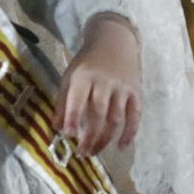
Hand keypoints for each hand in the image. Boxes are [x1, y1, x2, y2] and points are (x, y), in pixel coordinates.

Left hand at [57, 15, 141, 156]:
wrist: (115, 40)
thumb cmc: (88, 61)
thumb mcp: (70, 76)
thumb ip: (63, 101)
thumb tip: (57, 128)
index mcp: (84, 77)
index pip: (78, 100)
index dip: (72, 118)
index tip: (68, 135)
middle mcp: (104, 82)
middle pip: (99, 114)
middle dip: (90, 136)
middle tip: (82, 152)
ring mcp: (122, 88)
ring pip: (116, 118)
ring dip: (105, 138)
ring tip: (94, 151)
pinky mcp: (136, 92)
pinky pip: (135, 115)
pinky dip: (130, 132)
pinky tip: (121, 146)